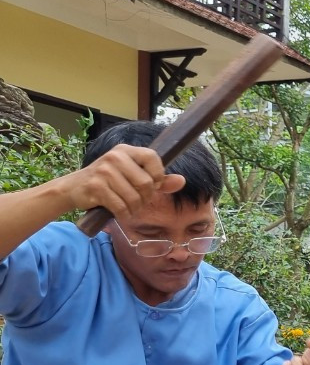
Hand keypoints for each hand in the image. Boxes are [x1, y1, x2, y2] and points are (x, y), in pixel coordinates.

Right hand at [56, 144, 184, 217]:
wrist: (73, 189)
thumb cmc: (108, 183)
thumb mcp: (131, 176)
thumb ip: (157, 180)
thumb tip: (182, 181)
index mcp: (126, 150)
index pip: (153, 157)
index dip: (157, 175)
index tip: (151, 185)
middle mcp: (115, 157)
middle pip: (146, 184)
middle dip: (145, 198)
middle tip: (137, 200)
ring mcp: (104, 171)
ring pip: (134, 198)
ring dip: (134, 208)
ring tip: (127, 206)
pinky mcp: (96, 187)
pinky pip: (121, 207)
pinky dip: (124, 214)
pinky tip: (119, 212)